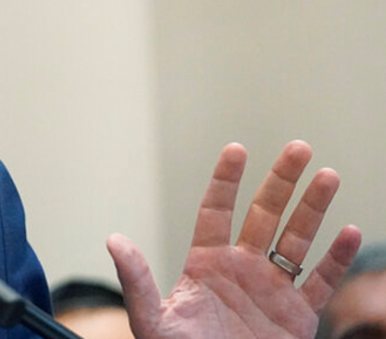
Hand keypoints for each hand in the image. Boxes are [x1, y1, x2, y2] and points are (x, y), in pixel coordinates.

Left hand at [107, 141, 361, 338]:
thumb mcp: (153, 320)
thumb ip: (138, 281)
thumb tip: (114, 240)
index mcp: (205, 264)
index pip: (216, 212)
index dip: (226, 180)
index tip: (237, 149)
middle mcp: (241, 269)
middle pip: (264, 215)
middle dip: (281, 181)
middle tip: (299, 147)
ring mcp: (271, 290)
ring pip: (296, 240)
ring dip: (313, 208)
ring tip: (329, 175)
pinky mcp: (297, 317)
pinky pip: (319, 281)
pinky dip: (336, 258)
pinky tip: (351, 231)